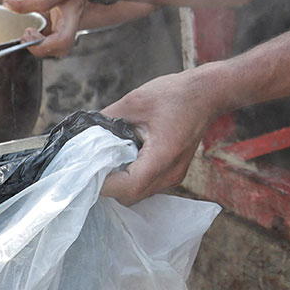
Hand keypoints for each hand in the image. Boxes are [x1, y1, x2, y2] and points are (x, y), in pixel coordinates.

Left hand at [1, 0, 99, 56]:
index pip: (46, 1)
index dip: (24, 5)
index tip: (7, 2)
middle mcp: (74, 7)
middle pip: (64, 39)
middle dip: (40, 45)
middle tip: (24, 33)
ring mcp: (73, 19)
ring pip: (63, 46)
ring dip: (42, 48)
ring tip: (27, 34)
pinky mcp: (68, 25)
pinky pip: (58, 44)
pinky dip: (43, 45)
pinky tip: (31, 33)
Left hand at [99, 68, 227, 204]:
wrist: (208, 93)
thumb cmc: (176, 94)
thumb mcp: (134, 102)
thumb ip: (105, 121)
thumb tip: (82, 136)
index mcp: (162, 157)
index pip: (126, 187)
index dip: (103, 183)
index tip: (86, 170)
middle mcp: (171, 173)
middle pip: (130, 196)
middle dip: (108, 184)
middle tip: (93, 164)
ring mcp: (175, 176)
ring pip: (138, 194)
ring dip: (120, 182)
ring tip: (109, 159)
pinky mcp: (175, 172)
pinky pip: (147, 185)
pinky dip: (132, 177)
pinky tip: (127, 157)